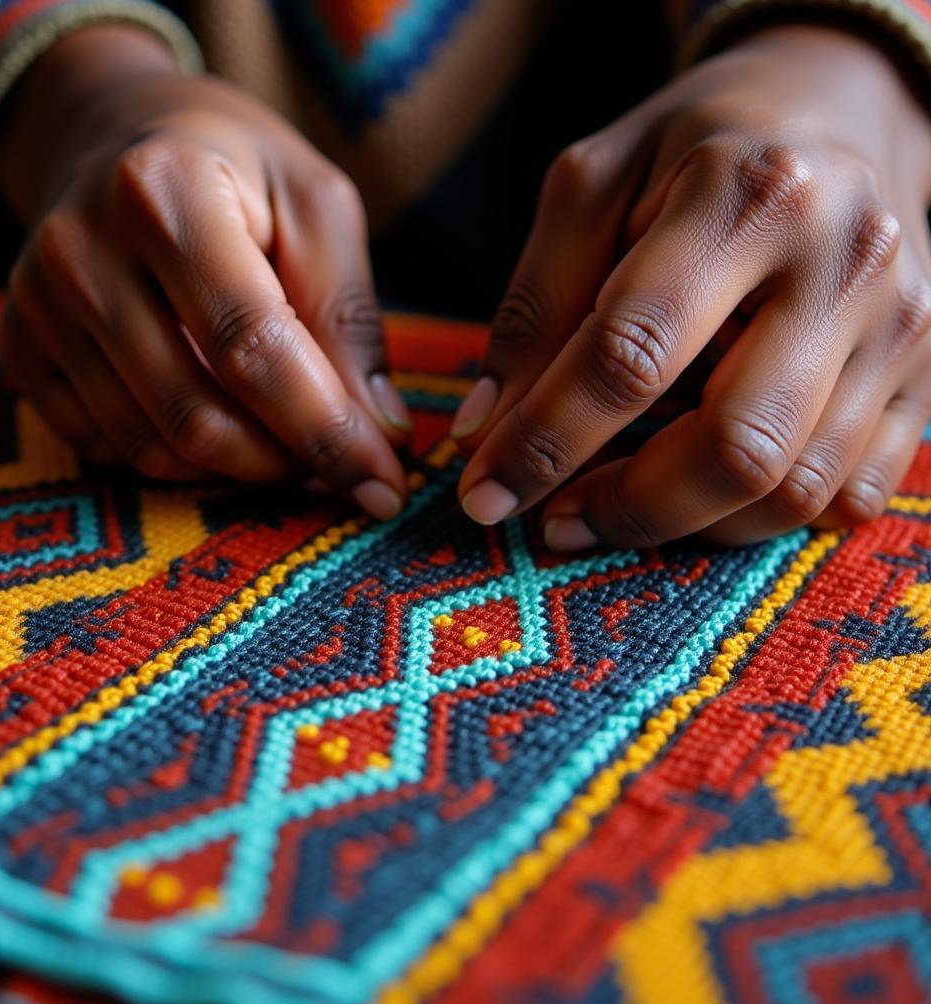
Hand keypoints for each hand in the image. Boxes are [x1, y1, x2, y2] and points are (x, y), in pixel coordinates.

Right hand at [0, 27, 409, 518]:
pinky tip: (218, 421)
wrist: (117, 133)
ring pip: (150, 446)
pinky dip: (178, 459)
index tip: (382, 485)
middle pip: (197, 414)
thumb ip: (349, 319)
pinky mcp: (21, 347)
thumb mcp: (317, 209)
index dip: (326, 432)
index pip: (252, 347)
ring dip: (237, 470)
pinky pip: (106, 447)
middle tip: (339, 465)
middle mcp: (81, 251)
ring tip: (286, 441)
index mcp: (166, 192)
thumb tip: (378, 436)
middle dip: (285, 464)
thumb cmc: (238, 171)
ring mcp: (35, 305)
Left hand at [452, 25, 930, 547]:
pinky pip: (847, 496)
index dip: (544, 442)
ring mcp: (902, 327)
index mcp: (747, 197)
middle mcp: (845, 262)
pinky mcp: (925, 377)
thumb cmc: (694, 150)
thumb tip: (482, 430)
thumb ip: (534, 305)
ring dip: (687, 526)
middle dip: (628, 508)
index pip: (629, 356)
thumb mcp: (593, 187)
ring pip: (793, 489)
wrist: (837, 111)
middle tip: (556, 521)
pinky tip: (700, 495)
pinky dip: (759, 521)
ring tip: (614, 506)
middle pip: (734, 447)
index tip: (484, 495)